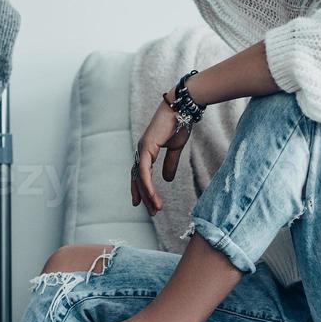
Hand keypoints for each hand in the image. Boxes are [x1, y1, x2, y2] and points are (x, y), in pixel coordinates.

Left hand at [131, 99, 192, 215]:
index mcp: (147, 151)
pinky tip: (152, 197)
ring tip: (156, 209)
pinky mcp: (146, 148)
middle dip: (144, 197)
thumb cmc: (179, 124)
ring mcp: (142, 149)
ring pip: (141, 179)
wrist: (182, 109)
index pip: (141, 174)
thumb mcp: (175, 149)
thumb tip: (167, 179)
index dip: (141, 189)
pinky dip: (147, 186)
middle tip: (151, 212)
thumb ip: (170, 164)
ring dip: (148, 195)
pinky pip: (144, 172)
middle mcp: (141, 151)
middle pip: (138, 179)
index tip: (144, 204)